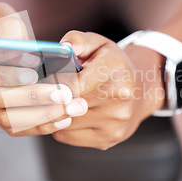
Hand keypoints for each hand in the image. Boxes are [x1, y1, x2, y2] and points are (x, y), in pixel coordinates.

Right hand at [0, 3, 87, 136]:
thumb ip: (7, 24)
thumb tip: (22, 44)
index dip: (8, 76)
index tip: (34, 72)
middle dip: (34, 100)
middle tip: (64, 95)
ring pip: (9, 121)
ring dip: (41, 118)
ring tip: (70, 110)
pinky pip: (18, 128)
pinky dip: (41, 125)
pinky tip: (64, 118)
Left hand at [51, 31, 165, 149]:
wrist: (140, 92)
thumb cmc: (113, 66)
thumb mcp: (99, 44)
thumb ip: (78, 40)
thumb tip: (63, 46)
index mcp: (116, 72)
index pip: (75, 84)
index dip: (55, 83)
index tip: (44, 80)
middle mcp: (119, 101)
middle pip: (68, 105)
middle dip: (50, 98)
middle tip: (41, 90)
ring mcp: (114, 124)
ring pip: (64, 122)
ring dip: (53, 112)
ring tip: (55, 100)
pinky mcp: (106, 140)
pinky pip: (66, 136)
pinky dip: (60, 125)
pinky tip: (67, 113)